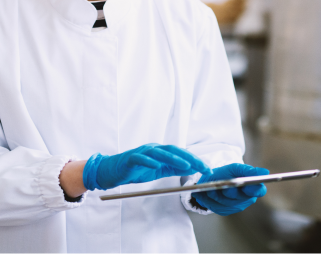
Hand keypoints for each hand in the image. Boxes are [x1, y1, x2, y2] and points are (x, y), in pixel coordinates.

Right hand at [83, 144, 210, 190]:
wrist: (113, 171)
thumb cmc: (135, 170)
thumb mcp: (158, 170)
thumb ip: (173, 169)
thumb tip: (191, 169)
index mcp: (160, 152)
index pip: (180, 153)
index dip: (195, 160)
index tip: (207, 169)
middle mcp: (153, 149)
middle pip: (173, 150)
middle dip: (190, 158)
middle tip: (202, 167)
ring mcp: (142, 152)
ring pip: (159, 152)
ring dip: (173, 158)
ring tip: (185, 165)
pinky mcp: (131, 158)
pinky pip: (141, 158)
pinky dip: (148, 161)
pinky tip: (156, 165)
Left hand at [192, 163, 267, 215]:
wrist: (212, 179)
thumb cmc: (226, 173)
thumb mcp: (236, 168)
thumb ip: (248, 170)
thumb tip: (265, 172)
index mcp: (252, 188)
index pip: (259, 190)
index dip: (254, 189)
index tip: (247, 185)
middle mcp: (245, 199)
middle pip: (240, 198)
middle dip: (231, 192)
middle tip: (225, 188)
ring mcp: (235, 207)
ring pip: (227, 202)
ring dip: (219, 195)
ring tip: (212, 189)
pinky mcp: (224, 211)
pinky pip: (217, 206)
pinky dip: (211, 199)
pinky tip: (208, 193)